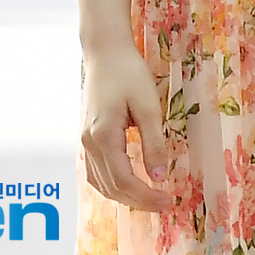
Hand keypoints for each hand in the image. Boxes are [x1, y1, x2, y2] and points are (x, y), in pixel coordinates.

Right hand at [78, 41, 174, 212]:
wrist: (105, 51)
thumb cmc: (128, 72)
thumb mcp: (148, 104)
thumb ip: (153, 142)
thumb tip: (159, 176)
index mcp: (104, 136)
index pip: (124, 181)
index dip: (147, 197)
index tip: (169, 202)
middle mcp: (89, 143)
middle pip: (112, 187)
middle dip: (139, 201)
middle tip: (165, 203)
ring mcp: (84, 141)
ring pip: (101, 183)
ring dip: (125, 196)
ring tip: (150, 197)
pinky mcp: (86, 136)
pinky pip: (96, 172)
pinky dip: (113, 184)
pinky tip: (129, 183)